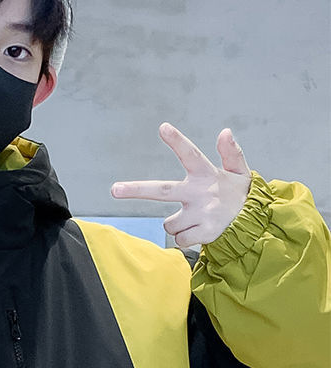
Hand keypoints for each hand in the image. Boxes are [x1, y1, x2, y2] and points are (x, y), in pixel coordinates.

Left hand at [110, 122, 252, 248]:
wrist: (254, 226)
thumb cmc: (239, 196)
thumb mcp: (240, 172)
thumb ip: (231, 153)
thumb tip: (225, 131)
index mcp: (207, 174)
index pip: (191, 154)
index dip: (177, 141)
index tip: (163, 127)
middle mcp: (200, 193)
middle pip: (162, 191)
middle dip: (136, 190)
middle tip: (114, 189)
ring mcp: (201, 214)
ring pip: (169, 224)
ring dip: (176, 223)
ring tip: (195, 219)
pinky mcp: (204, 233)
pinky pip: (180, 240)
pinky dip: (185, 238)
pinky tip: (200, 231)